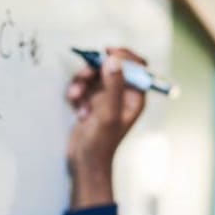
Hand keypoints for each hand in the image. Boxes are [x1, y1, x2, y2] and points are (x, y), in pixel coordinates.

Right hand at [65, 47, 146, 208]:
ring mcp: (106, 98)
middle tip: (83, 75)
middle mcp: (123, 95)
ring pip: (94, 75)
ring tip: (76, 98)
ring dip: (82, 83)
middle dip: (95, 70)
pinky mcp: (92, 102)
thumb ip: (113, 85)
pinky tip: (78, 110)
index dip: (124, 56)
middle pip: (111, 67)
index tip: (108, 53)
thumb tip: (114, 60)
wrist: (85, 161)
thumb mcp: (108, 112)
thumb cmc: (101, 143)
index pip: (138, 67)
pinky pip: (84, 86)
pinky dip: (78, 94)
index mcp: (135, 97)